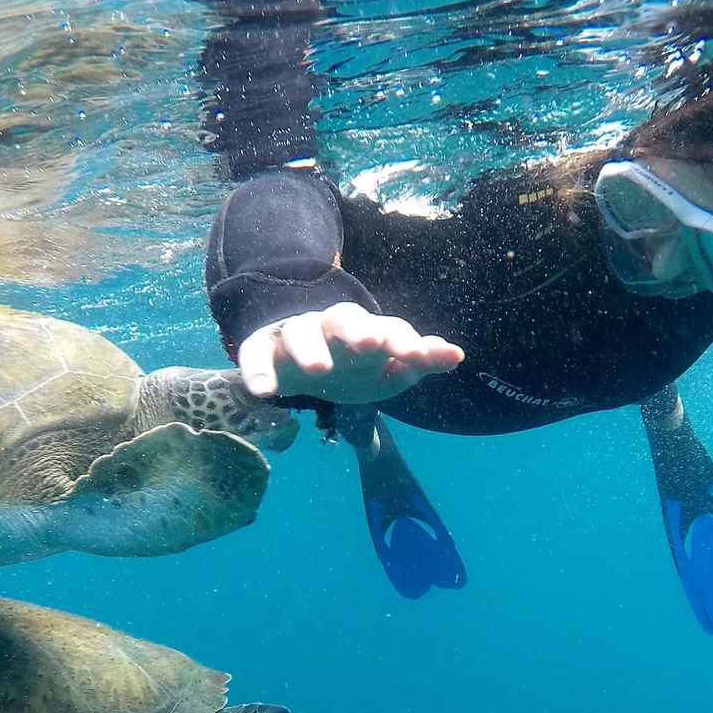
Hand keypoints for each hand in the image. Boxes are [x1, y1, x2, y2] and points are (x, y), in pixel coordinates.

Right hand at [237, 302, 463, 403]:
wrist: (297, 363)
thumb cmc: (350, 368)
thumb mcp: (386, 372)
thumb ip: (418, 363)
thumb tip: (456, 355)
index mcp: (366, 331)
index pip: (387, 328)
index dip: (402, 340)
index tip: (416, 355)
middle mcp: (331, 328)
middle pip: (344, 320)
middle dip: (357, 330)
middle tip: (369, 345)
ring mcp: (295, 336)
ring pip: (301, 332)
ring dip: (310, 348)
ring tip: (318, 370)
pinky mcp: (262, 349)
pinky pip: (256, 355)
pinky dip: (258, 371)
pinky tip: (264, 392)